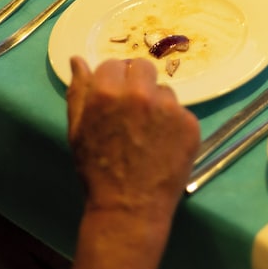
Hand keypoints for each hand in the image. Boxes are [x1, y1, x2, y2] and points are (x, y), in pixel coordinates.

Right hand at [67, 58, 199, 220]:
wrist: (129, 208)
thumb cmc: (97, 170)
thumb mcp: (78, 130)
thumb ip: (78, 91)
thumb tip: (77, 60)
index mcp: (108, 93)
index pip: (114, 64)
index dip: (113, 80)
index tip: (114, 97)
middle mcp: (141, 94)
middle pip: (143, 67)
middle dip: (137, 81)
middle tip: (133, 108)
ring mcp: (169, 108)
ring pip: (164, 90)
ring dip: (156, 104)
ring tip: (147, 133)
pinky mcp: (190, 123)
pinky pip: (181, 112)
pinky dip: (173, 123)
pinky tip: (163, 144)